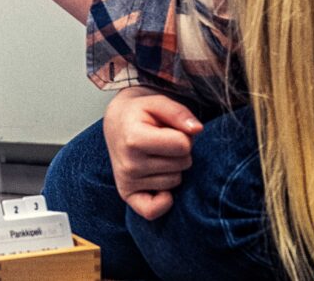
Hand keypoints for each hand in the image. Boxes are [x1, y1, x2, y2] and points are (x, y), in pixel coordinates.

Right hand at [103, 87, 202, 219]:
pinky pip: (153, 211)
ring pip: (175, 180)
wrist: (116, 122)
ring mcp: (127, 180)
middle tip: (162, 141)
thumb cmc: (139, 113)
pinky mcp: (127, 194)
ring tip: (155, 153)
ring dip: (172, 167)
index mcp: (134, 139)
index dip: (183, 135)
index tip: (169, 129)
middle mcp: (129, 163)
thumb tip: (197, 129)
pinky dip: (163, 201)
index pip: (184, 145)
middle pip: (182, 163)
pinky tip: (160, 185)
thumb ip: (179, 112)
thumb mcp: (158, 102)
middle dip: (179, 151)